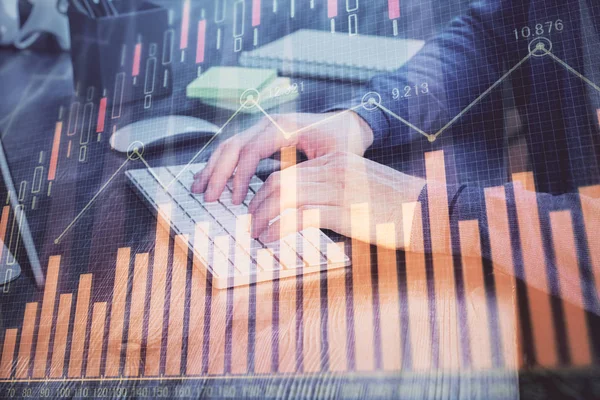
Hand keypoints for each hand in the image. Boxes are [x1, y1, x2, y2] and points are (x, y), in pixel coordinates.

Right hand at [191, 111, 373, 203]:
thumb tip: (284, 202)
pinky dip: (222, 164)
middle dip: (218, 172)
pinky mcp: (262, 136)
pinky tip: (211, 178)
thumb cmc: (344, 142)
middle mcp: (270, 123)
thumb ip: (306, 177)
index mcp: (285, 126)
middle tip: (208, 198)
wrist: (349, 125)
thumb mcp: (332, 160)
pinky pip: (236, 148)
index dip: (240, 176)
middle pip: (233, 145)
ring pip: (229, 145)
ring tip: (199, 188)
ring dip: (213, 168)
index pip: (251, 150)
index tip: (235, 201)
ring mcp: (264, 127)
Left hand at [249, 151, 425, 248]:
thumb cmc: (396, 205)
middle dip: (257, 205)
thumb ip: (333, 191)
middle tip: (249, 224)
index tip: (256, 209)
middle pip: (280, 183)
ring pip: (284, 197)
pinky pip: (300, 217)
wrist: (429, 210)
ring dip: (263, 217)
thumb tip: (307, 209)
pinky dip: (279, 228)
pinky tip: (270, 239)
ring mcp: (338, 189)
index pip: (288, 173)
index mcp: (336, 161)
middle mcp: (333, 169)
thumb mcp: (361, 187)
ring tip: (254, 234)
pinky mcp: (344, 211)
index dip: (265, 193)